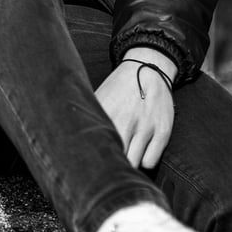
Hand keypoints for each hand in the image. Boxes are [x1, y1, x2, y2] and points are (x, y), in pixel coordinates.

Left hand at [94, 52, 175, 169]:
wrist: (147, 68)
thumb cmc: (118, 87)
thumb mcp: (99, 97)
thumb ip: (87, 115)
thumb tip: (69, 135)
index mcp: (106, 113)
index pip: (96, 146)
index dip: (93, 158)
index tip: (92, 160)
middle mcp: (126, 121)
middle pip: (115, 158)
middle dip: (110, 163)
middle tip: (109, 162)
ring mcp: (145, 127)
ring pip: (133, 163)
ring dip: (128, 164)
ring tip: (125, 158)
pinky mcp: (162, 132)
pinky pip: (150, 161)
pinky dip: (144, 161)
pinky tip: (140, 153)